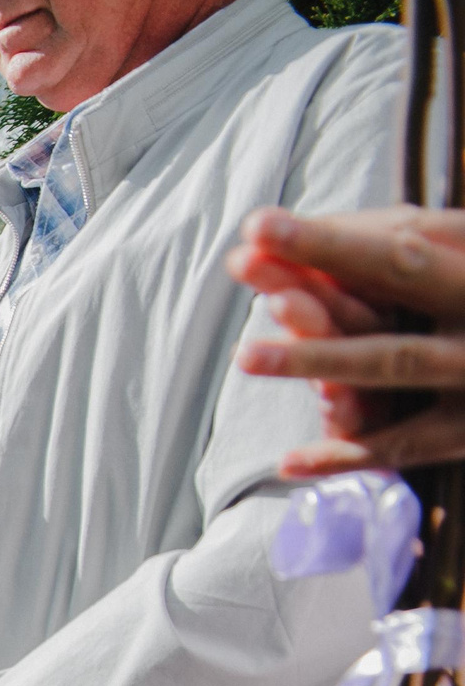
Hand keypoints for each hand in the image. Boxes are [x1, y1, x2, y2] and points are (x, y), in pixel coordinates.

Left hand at [229, 206, 464, 473]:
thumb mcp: (462, 267)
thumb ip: (423, 249)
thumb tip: (326, 239)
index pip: (403, 236)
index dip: (332, 231)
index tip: (259, 223)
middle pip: (401, 272)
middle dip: (324, 260)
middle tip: (242, 258)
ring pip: (396, 359)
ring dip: (318, 356)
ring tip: (247, 354)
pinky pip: (408, 443)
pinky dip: (349, 455)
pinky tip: (289, 462)